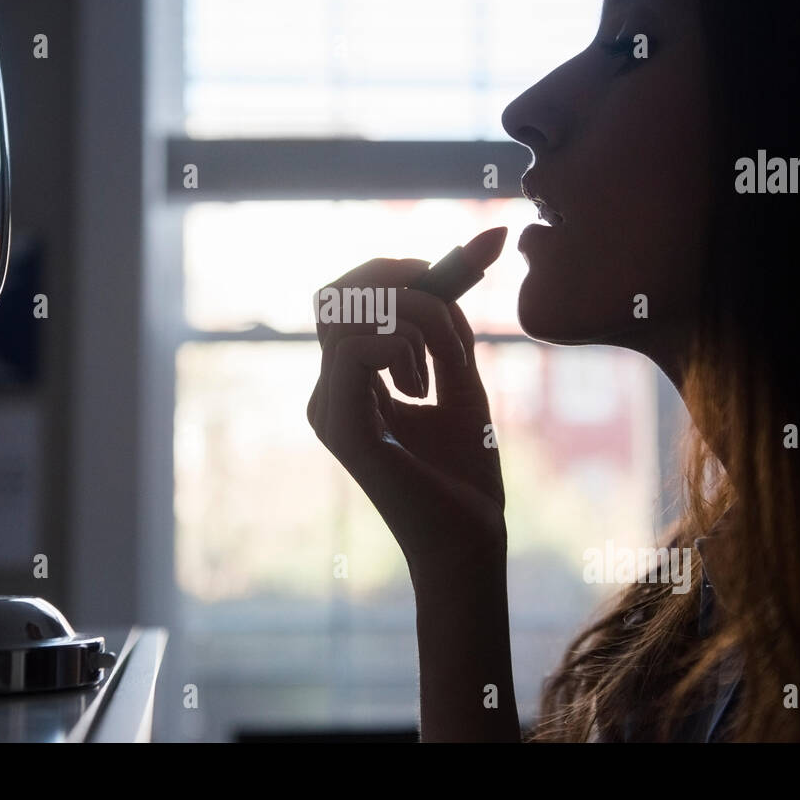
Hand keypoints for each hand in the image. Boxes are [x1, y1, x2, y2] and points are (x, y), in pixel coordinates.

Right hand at [307, 257, 505, 577]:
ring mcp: (328, 410)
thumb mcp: (460, 377)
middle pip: (334, 296)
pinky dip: (403, 345)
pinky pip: (356, 350)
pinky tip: (428, 385)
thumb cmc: (466, 470)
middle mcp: (328, 393)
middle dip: (397, 280)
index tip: (458, 264)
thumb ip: (445, 325)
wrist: (471, 539)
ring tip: (449, 365)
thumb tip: (457, 260)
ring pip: (352, 316)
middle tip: (447, 308)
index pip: (345, 299)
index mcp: (348, 383)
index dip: (392, 268)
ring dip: (417, 319)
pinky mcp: (341, 429)